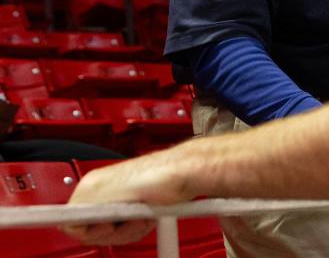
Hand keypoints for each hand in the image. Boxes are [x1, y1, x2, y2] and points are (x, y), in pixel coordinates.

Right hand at [61, 149, 194, 244]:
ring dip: (128, 230)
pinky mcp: (134, 207)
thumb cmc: (159, 175)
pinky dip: (138, 228)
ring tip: (142, 217)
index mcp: (90, 186)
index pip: (70, 222)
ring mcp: (119, 200)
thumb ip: (83, 207)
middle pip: (92, 231)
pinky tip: (148, 217)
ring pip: (111, 233)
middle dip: (114, 233)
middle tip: (130, 221)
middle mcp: (102, 192)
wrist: (185, 172)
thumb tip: (67, 221)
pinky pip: (127, 229)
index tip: (104, 229)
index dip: (88, 231)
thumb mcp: (111, 193)